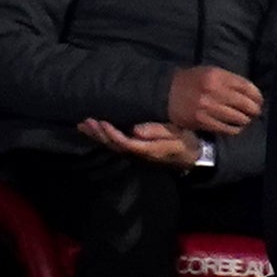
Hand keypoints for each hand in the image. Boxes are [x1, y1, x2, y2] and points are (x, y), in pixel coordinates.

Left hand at [80, 119, 197, 167]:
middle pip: (113, 146)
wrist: (193, 155)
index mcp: (146, 150)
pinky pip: (115, 145)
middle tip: (85, 122)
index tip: (101, 122)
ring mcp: (135, 154)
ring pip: (112, 147)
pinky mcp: (135, 151)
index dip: (111, 133)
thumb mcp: (176, 136)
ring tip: (84, 125)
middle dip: (99, 134)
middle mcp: (137, 154)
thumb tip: (135, 130)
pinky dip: (103, 138)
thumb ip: (157, 132)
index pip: (124, 142)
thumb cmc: (185, 142)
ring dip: (97, 136)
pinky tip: (94, 131)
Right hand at [166, 64, 261, 136]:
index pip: (246, 87)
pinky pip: (226, 129)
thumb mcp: (210, 72)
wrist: (166, 93)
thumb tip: (251, 93)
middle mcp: (213, 91)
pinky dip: (234, 129)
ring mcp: (207, 107)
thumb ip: (229, 80)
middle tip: (255, 112)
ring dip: (245, 120)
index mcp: (217, 76)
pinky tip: (235, 127)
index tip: (259, 100)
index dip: (257, 96)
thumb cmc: (191, 81)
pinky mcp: (202, 121)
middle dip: (254, 110)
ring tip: (245, 120)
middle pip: (245, 104)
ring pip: (238, 118)